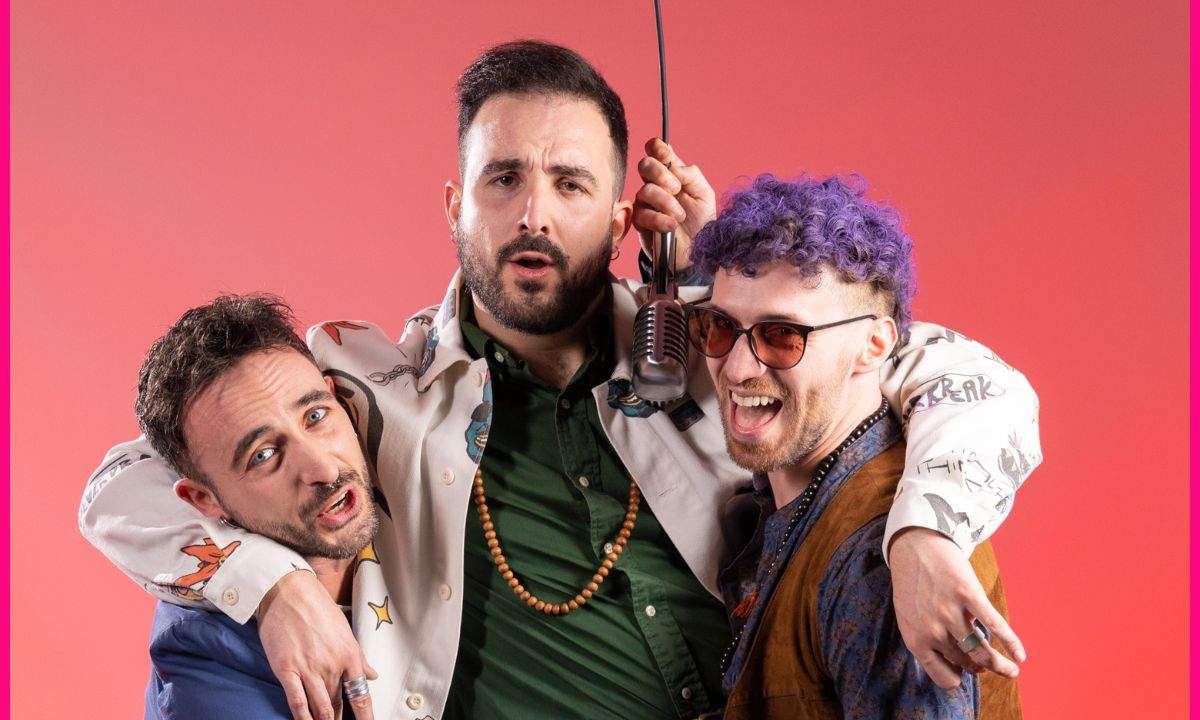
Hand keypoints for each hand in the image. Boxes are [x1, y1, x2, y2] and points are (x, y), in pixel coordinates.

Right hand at [256, 570, 377, 719]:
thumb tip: (372, 675)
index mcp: (349, 655)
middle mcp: (332, 665)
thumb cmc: (317, 608)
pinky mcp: (287, 669)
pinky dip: (302, 717)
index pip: (361, 695)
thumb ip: (359, 657)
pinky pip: (296, 701)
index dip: (365, 716)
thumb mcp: (344, 631)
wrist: (289, 591)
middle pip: (339, 705)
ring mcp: (309, 668)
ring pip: (320, 707)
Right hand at [632, 138, 716, 267]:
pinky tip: (671, 225)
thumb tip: (675, 166)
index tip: (666, 154)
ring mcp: (646, 204)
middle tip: (676, 188)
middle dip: (660, 173)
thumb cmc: (701, 222)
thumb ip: (692, 175)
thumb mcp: (704, 195)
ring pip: (645, 191)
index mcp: (672, 175)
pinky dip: (659, 219)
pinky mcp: (640, 222)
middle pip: (645, 165)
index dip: (658, 148)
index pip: (657, 152)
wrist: (697, 252)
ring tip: (680, 216)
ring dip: (665, 202)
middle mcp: (657, 186)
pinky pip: (642, 214)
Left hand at [888, 528, 1025, 688]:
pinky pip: (995, 625)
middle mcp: (931, 630)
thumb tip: (958, 665)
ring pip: (981, 651)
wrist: (914, 544)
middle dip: (981, 667)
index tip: (968, 672)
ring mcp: (949, 612)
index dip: (959, 677)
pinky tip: (1020, 655)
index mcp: (915, 639)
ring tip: (1013, 671)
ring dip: (1001, 666)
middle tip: (992, 668)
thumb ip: (929, 641)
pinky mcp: (968, 594)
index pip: (943, 676)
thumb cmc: (914, 584)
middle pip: (966, 662)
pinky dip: (1011, 643)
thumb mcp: (910, 617)